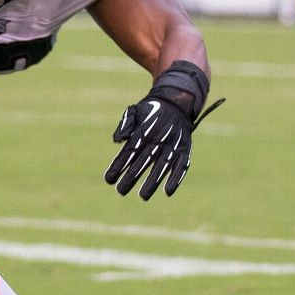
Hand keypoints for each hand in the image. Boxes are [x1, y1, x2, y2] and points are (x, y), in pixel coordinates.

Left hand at [104, 62, 224, 199]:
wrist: (177, 98)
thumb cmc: (151, 108)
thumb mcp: (135, 111)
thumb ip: (125, 125)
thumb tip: (117, 141)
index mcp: (143, 131)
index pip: (128, 152)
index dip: (118, 166)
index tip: (108, 179)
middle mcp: (158, 138)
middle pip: (142, 162)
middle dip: (131, 177)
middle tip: (120, 191)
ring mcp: (173, 144)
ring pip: (161, 167)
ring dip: (152, 182)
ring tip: (143, 196)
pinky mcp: (185, 148)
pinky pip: (182, 165)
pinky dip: (176, 178)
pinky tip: (168, 191)